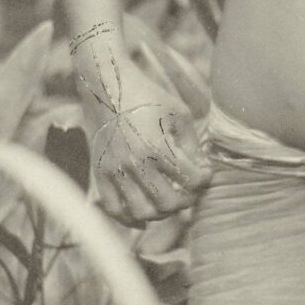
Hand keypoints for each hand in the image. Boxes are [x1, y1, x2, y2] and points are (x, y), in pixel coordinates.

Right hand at [85, 89, 210, 222]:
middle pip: (169, 203)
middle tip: (189, 190)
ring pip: (142, 212)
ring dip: (161, 212)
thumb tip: (199, 170)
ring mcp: (115, 170)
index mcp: (158, 147)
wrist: (106, 85)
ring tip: (167, 200)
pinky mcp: (99, 172)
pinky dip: (129, 218)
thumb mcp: (179, 113)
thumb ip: (191, 145)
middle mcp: (135, 163)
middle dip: (186, 200)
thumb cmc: (147, 96)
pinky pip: (113, 209)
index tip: (205, 171)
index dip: (205, 178)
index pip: (193, 180)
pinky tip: (143, 216)